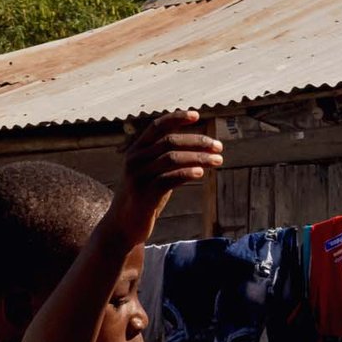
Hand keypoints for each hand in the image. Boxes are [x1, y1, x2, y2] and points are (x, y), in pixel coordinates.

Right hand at [113, 112, 222, 242]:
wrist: (123, 226)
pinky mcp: (144, 195)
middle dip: (197, 142)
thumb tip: (196, 146)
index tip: (197, 115)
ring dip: (199, 158)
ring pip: (172, 159)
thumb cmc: (143, 197)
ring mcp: (138, 177)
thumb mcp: (151, 173)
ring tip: (218, 160)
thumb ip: (166, 158)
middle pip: (170, 142)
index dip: (176, 118)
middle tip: (219, 146)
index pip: (157, 126)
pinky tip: (201, 173)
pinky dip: (187, 174)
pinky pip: (169, 179)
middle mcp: (134, 160)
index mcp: (136, 150)